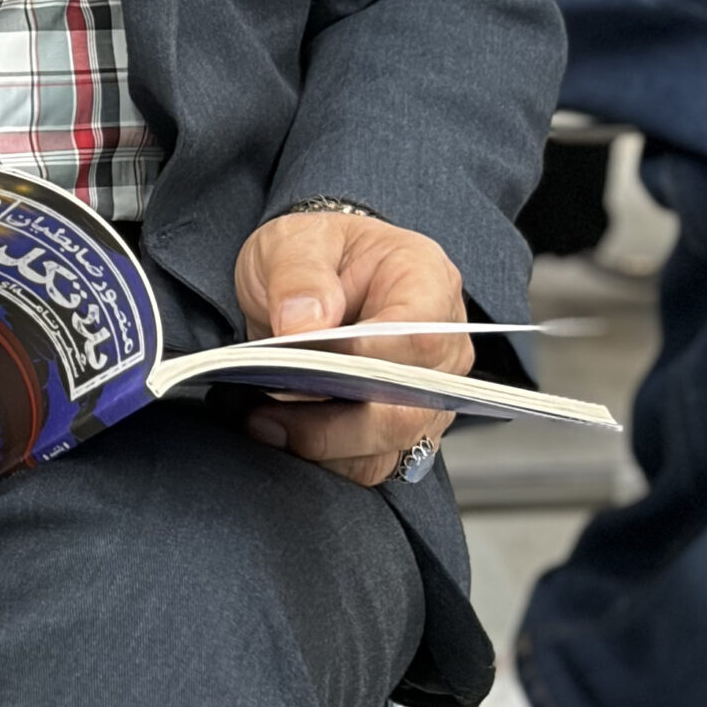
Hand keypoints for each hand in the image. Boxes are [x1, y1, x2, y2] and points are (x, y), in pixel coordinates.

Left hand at [233, 211, 468, 488]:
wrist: (307, 280)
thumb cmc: (313, 254)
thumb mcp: (293, 242)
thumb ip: (299, 276)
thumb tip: (305, 326)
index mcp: (426, 280)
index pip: (421, 336)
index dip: (370, 358)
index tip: (312, 361)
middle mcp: (442, 345)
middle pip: (409, 406)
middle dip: (335, 416)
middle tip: (270, 404)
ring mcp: (427, 395)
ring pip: (388, 445)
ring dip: (322, 442)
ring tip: (265, 419)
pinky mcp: (401, 431)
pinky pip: (370, 465)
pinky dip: (323, 458)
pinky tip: (280, 432)